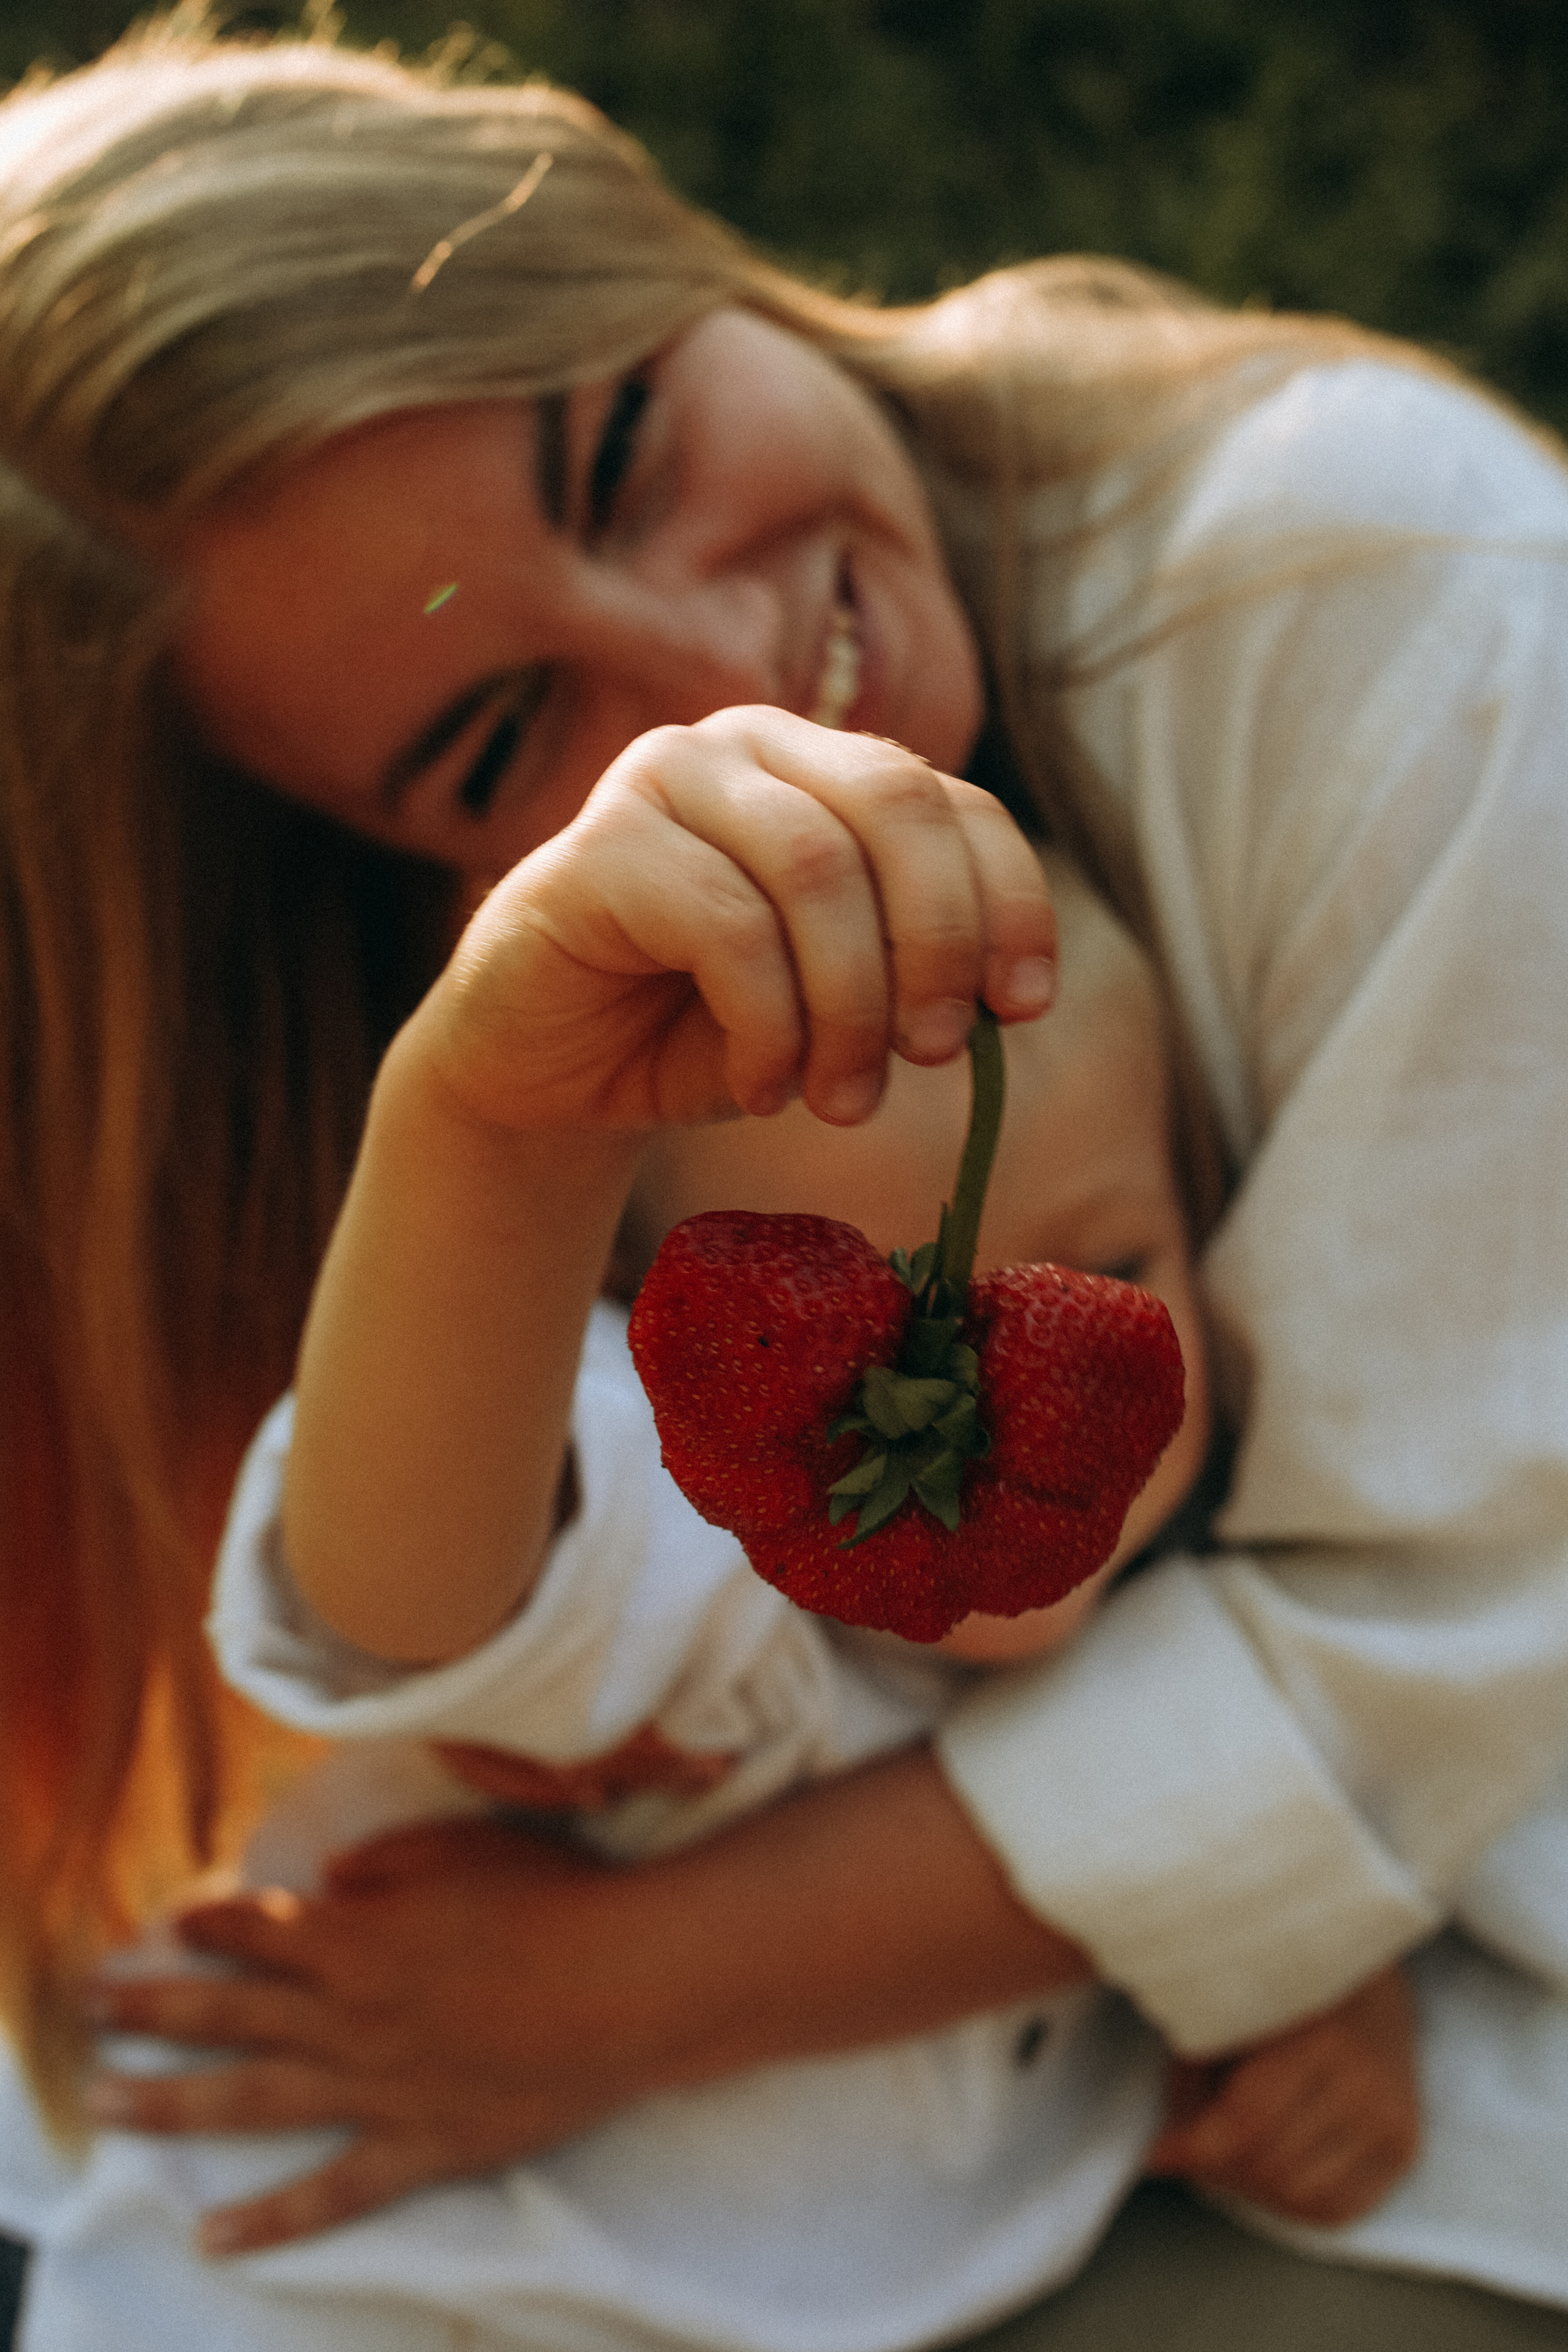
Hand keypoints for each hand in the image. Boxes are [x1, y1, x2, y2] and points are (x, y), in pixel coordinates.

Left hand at [83, 1819, 683, 2256]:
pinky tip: (214, 2237)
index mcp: (360, 1936)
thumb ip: (386, 1861)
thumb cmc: (552, 1898)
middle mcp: (352, 2015)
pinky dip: (271, 2221)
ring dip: (172, 2103)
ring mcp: (381, 2087)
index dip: (209, 1922)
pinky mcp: (423, 2145)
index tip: (168, 1924)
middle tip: (89, 2008)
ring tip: (107, 2107)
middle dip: (152, 2008)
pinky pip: (333, 2193)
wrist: (628, 1982)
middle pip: (230, 2012)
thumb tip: (326, 1878)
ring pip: (254, 2099)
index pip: (259, 1927)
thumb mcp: (464, 1847)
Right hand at [424, 706, 1056, 1135]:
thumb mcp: (834, 999)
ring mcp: (666, 777)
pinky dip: (768, 1026)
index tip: (1021, 1006)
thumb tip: (1000, 992)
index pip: (954, 801)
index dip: (1008, 900)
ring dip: (850, 1005)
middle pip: (897, 809)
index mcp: (823, 765)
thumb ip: (910, 971)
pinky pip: (728, 928)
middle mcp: (749, 743)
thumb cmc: (700, 1027)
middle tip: (934, 1055)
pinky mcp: (598, 845)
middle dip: (938, 943)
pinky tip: (758, 1088)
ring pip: (816, 871)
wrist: (551, 1074)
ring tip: (841, 1097)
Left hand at [1144, 1962, 1420, 2226]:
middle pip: (1272, 2166)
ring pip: (1302, 2198)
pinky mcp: (1405, 2143)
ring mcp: (1391, 2118)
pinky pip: (1339, 2208)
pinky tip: (1265, 2176)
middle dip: (1214, 2171)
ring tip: (1222, 2162)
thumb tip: (1166, 2150)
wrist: (1365, 1968)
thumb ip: (1194, 2076)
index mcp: (1320, 2036)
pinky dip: (1292, 2206)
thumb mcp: (1228, 2009)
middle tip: (1184, 2155)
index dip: (1193, 2149)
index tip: (1155, 2154)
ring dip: (1250, 2191)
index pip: (1248, 2123)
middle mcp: (1365, 2083)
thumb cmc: (1282, 1985)